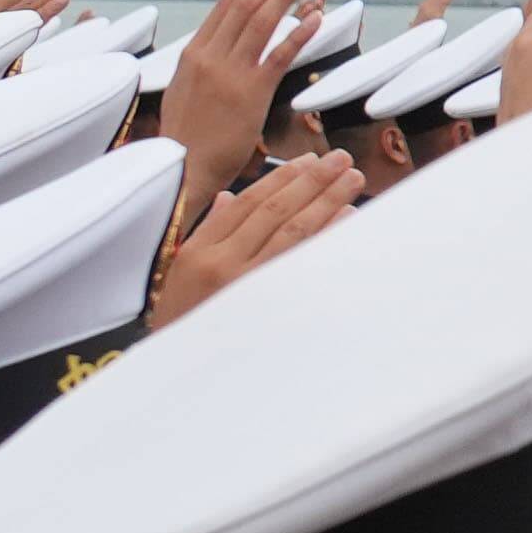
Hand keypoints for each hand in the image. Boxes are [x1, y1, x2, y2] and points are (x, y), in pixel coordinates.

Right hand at [139, 153, 354, 336]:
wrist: (180, 372)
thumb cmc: (182, 323)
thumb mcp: (182, 275)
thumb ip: (210, 233)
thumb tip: (232, 198)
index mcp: (199, 252)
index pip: (247, 204)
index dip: (281, 179)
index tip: (308, 161)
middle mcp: (222, 264)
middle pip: (275, 212)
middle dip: (311, 182)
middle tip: (341, 160)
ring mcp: (248, 286)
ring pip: (293, 232)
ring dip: (327, 201)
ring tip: (351, 179)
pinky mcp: (271, 309)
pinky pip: (304, 264)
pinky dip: (327, 237)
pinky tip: (347, 218)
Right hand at [161, 0, 316, 196]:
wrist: (182, 169)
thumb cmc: (185, 136)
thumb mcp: (183, 90)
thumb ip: (200, 65)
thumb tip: (212, 47)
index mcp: (193, 53)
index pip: (226, 6)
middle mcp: (210, 57)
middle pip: (245, 5)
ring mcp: (230, 74)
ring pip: (261, 23)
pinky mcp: (251, 95)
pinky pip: (278, 58)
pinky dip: (297, 34)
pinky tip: (316, 17)